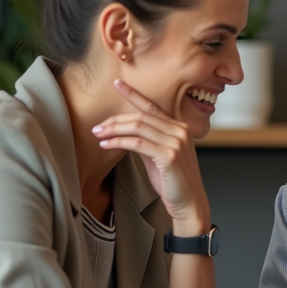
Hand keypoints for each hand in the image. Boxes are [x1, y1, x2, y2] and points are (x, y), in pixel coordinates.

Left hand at [93, 80, 209, 232]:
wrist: (189, 203)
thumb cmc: (174, 183)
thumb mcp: (159, 157)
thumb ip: (146, 142)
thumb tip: (125, 132)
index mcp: (179, 128)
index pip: (152, 106)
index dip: (134, 94)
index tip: (117, 84)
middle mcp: (180, 131)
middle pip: (142, 116)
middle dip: (115, 120)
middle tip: (97, 127)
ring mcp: (176, 142)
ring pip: (138, 126)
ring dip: (114, 129)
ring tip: (98, 134)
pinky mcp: (169, 155)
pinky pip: (137, 143)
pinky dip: (119, 142)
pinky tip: (106, 145)